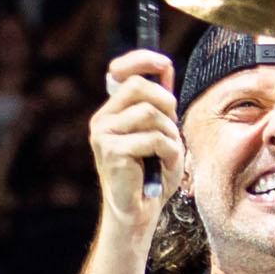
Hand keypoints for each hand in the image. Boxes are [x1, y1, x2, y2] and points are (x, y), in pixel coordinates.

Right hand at [87, 49, 179, 228]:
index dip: (141, 60)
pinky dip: (169, 151)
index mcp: (111, 113)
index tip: (164, 62)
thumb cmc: (151, 175)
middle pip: (139, 87)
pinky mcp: (112, 151)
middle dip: (166, 103)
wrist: (138, 213)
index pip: (120, 72)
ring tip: (167, 152)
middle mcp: (102, 120)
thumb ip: (160, 105)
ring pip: (149, 112)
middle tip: (172, 127)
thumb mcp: (160, 132)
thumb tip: (164, 68)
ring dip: (170, 132)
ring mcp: (103, 135)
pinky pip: (153, 138)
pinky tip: (163, 166)